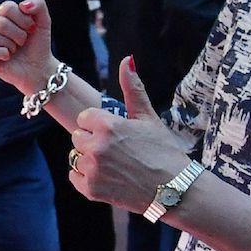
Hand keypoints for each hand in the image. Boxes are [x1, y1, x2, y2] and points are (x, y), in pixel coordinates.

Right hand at [0, 0, 54, 93]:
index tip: (31, 28)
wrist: (39, 68)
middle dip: (18, 34)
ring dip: (11, 45)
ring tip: (15, 50)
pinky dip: (2, 54)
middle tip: (23, 42)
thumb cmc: (38, 44)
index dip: (22, 19)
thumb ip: (38, 3)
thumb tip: (22, 5)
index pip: (7, 7)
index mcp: (3, 14)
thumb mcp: (44, 21)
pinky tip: (8, 57)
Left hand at [69, 59, 189, 213]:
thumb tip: (127, 59)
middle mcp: (96, 146)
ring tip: (115, 165)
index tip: (116, 134)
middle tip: (118, 152)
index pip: (84, 118)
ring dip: (90, 160)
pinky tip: (108, 178)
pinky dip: (87, 179)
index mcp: (107, 124)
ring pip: (76, 157)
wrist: (175, 190)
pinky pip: (74, 177)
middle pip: (78, 137)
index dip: (99, 125)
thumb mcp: (148, 117)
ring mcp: (92, 169)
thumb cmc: (164, 151)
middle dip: (93, 141)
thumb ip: (133, 88)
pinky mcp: (91, 190)